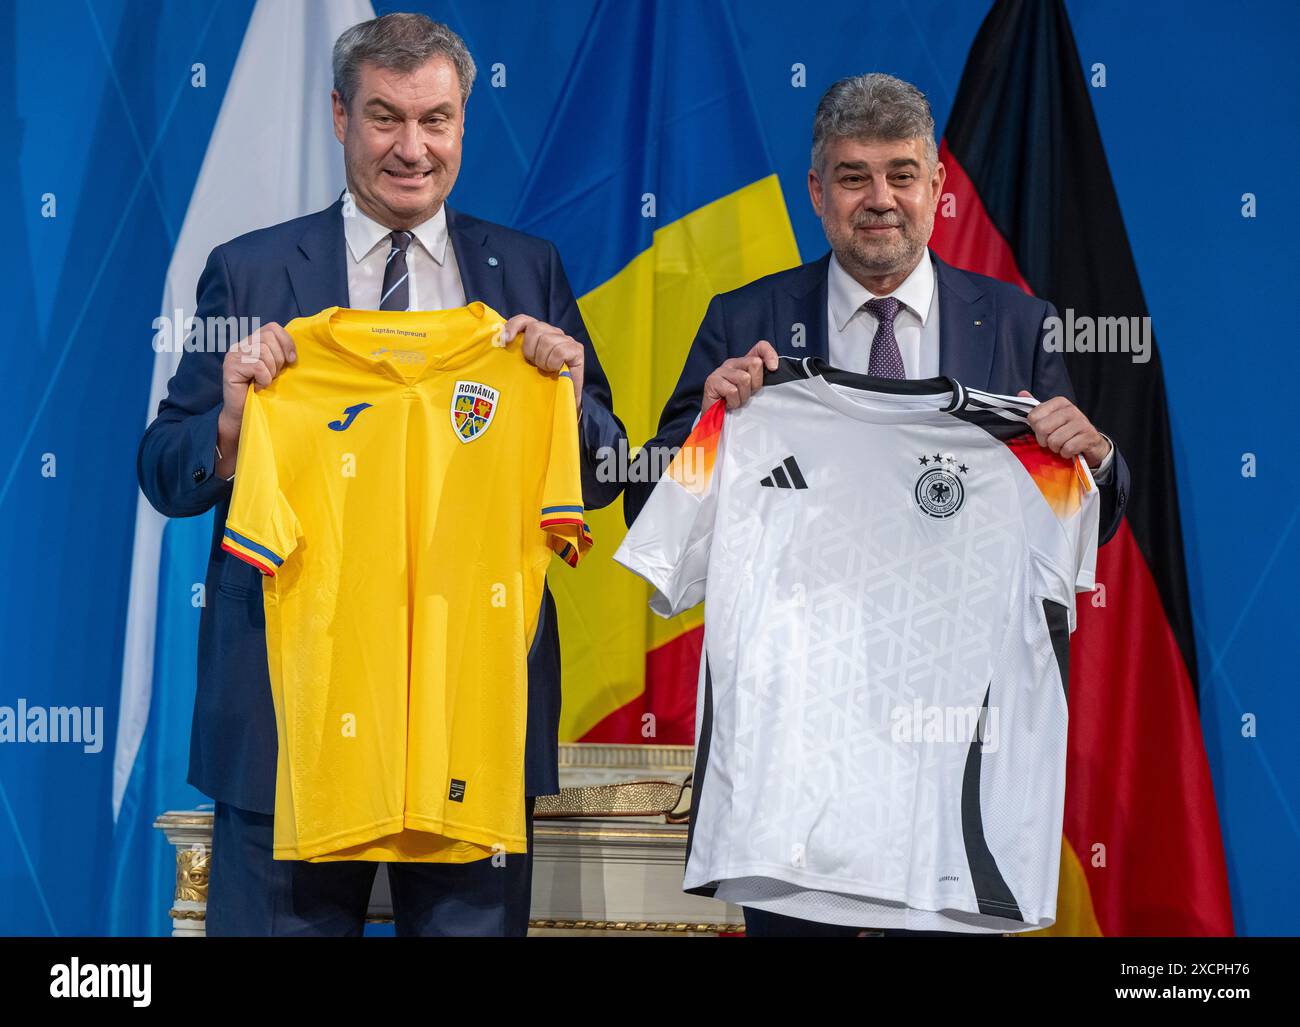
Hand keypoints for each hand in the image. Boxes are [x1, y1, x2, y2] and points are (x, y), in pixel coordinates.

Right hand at [216, 322, 296, 474]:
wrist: (245, 415)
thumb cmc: (263, 393)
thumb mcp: (276, 369)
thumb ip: (281, 354)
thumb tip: (294, 351)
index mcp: (252, 341)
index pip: (272, 328)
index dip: (286, 342)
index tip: (291, 361)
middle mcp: (240, 345)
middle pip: (268, 338)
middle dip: (278, 359)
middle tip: (273, 376)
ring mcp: (233, 354)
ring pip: (263, 352)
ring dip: (271, 371)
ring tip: (265, 382)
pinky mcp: (230, 367)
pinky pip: (258, 366)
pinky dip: (264, 379)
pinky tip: (258, 387)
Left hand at [502, 315, 583, 412]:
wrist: (559, 402)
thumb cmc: (539, 384)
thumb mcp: (522, 366)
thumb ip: (514, 351)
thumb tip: (501, 339)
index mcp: (539, 333)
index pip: (524, 320)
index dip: (513, 326)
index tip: (505, 341)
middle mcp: (553, 333)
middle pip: (535, 328)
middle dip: (530, 350)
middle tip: (534, 365)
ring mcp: (566, 340)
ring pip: (547, 340)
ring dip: (543, 360)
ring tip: (545, 370)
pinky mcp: (577, 350)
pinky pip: (560, 350)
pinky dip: (554, 363)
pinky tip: (555, 370)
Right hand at [702, 340, 779, 414]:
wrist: (717, 419)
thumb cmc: (737, 404)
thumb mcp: (754, 390)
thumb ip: (763, 379)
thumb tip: (775, 369)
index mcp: (744, 363)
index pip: (760, 347)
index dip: (770, 354)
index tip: (773, 369)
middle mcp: (733, 363)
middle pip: (755, 363)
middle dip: (755, 384)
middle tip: (746, 394)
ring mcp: (721, 371)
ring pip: (744, 378)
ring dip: (743, 396)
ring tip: (736, 401)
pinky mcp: (712, 380)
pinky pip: (732, 390)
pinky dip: (734, 402)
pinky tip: (728, 404)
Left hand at [1018, 391, 1111, 467]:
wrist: (1091, 443)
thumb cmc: (1066, 430)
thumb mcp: (1051, 418)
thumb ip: (1037, 408)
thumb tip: (1021, 393)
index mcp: (1059, 402)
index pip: (1033, 416)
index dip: (1035, 429)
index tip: (1044, 431)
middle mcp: (1071, 409)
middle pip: (1042, 428)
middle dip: (1044, 440)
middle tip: (1051, 441)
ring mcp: (1081, 422)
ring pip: (1054, 440)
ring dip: (1055, 448)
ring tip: (1061, 445)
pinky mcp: (1089, 436)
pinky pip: (1067, 449)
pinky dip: (1066, 454)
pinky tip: (1070, 450)